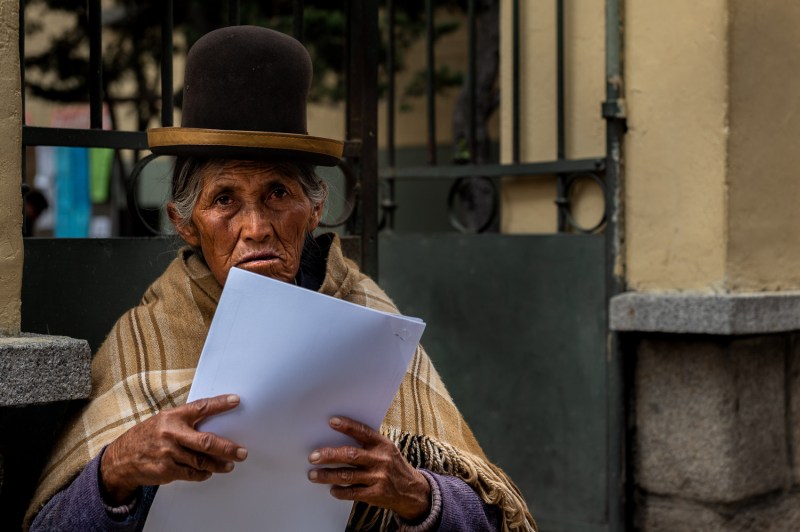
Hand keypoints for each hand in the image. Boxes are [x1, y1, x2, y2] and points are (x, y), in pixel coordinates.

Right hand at [100, 394, 247, 503]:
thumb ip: (185, 421)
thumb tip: (214, 422)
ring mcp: (169, 453)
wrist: (121, 459)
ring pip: (201, 461)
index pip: (201, 407)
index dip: (220, 404)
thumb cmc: (147, 437)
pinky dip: (202, 474)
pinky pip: (191, 474)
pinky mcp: (166, 470)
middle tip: (242, 452)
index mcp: (172, 417)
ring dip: (218, 464)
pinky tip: (208, 472)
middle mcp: (171, 433)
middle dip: (228, 448)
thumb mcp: (163, 422)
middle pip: (206, 441)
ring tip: (229, 464)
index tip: (236, 400)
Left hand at [307, 416, 430, 520]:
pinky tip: (332, 489)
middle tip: (313, 456)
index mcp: (383, 444)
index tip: (332, 421)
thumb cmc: (393, 466)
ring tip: (314, 474)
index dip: (347, 426)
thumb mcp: (387, 450)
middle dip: (329, 455)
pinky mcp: (376, 494)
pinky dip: (340, 492)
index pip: (363, 432)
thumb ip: (368, 445)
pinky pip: (353, 493)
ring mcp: (378, 478)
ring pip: (348, 475)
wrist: (413, 491)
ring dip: (328, 475)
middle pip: (350, 455)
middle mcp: (380, 460)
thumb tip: (337, 439)